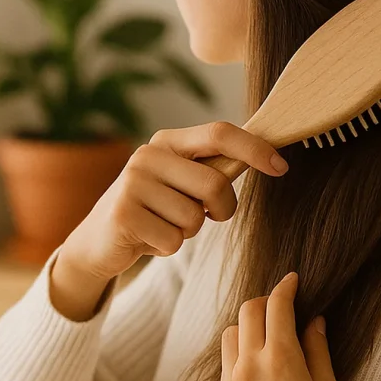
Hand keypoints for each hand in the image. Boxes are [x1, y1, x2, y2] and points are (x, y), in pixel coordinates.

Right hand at [58, 120, 289, 281]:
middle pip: (215, 183)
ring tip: (164, 225)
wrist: (99, 241)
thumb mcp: (182, 183)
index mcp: (167, 141)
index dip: (255, 148)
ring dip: (189, 232)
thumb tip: (268, 156)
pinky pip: (173, 241)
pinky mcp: (123, 215)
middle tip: (208, 217)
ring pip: (194, 218)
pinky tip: (148, 239)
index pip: (219, 133)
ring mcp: (132, 184)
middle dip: (222, 210)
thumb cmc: (154, 210)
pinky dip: (168, 248)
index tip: (281, 167)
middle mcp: (147, 155)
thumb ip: (214, 169)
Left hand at [216, 271, 353, 380]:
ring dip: (247, 328)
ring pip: (229, 336)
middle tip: (281, 307)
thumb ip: (317, 349)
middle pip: (246, 312)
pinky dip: (239, 358)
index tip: (293, 281)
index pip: (276, 305)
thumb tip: (312, 320)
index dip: (286, 287)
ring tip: (268, 339)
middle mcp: (249, 369)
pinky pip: (225, 369)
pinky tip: (259, 372)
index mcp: (282, 360)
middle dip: (264, 302)